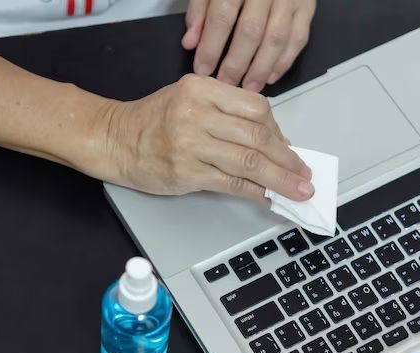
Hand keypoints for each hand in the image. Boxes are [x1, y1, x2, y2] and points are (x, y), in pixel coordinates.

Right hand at [100, 74, 312, 200]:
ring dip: (280, 179)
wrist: (115, 140)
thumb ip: (227, 113)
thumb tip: (271, 141)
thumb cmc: (152, 121)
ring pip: (249, 162)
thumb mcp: (189, 100)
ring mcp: (190, 143)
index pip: (256, 108)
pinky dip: (254, 192)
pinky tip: (268, 197)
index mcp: (202, 88)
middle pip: (258, 136)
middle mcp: (197, 113)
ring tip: (297, 190)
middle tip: (304, 174)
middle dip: (288, 159)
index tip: (289, 149)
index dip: (279, 132)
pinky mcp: (186, 172)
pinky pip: (231, 183)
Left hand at [182, 0, 316, 91]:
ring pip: (276, 39)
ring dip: (261, 69)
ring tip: (247, 87)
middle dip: (236, 64)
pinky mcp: (306, 6)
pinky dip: (284, 61)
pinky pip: (298, 38)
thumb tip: (191, 42)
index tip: (202, 69)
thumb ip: (200, 9)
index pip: (222, 16)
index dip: (211, 47)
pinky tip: (271, 76)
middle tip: (225, 84)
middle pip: (251, 32)